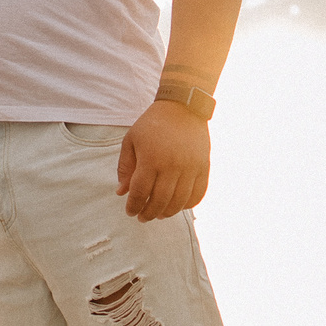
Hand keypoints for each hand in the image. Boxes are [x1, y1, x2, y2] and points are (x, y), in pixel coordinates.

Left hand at [117, 101, 210, 220]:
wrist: (182, 107)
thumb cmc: (152, 124)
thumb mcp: (131, 140)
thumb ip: (125, 167)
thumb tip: (121, 192)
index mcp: (151, 158)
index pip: (140, 192)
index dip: (133, 206)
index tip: (130, 212)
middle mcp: (172, 165)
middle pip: (160, 201)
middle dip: (149, 214)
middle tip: (143, 217)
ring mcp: (190, 167)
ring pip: (179, 201)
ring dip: (167, 213)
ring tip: (159, 214)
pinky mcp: (203, 167)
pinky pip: (198, 194)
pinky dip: (188, 204)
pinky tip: (178, 205)